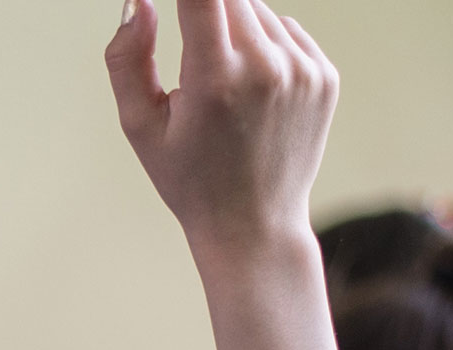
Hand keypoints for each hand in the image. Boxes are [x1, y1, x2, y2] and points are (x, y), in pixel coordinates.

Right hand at [107, 0, 338, 260]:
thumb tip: (137, 0)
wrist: (253, 224)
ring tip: (219, 80)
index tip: (172, 3)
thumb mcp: (140, 126)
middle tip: (193, 56)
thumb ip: (127, 58)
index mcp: (216, 81)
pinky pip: (286, 30)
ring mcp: (304, 70)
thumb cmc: (187, 178)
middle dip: (202, 8)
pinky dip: (263, 43)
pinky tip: (249, 87)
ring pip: (258, 9)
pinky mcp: (325, 75)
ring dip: (232, 27)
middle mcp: (266, 68)